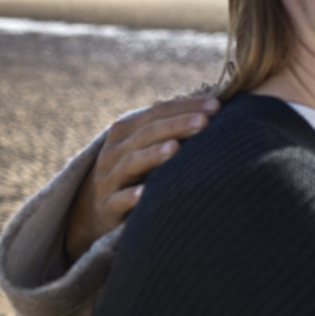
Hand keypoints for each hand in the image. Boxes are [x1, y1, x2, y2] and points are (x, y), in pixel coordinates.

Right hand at [64, 96, 219, 260]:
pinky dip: (130, 197)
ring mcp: (107, 179)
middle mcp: (114, 151)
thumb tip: (217, 107)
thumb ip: (172, 128)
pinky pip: (117, 200)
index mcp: (126, 131)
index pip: (158, 112)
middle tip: (204, 122)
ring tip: (176, 149)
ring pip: (130, 163)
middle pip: (147, 134)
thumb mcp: (147, 146)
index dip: (186, 107)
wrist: (97, 209)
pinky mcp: (106, 206)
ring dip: (153, 155)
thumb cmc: (136, 172)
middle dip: (177, 125)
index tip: (217, 106)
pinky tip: (144, 195)